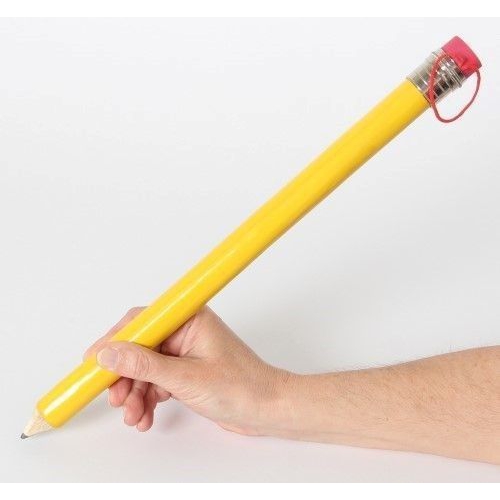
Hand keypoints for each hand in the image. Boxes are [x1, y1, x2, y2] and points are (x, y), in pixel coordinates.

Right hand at [85, 306, 289, 432]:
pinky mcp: (186, 370)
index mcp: (189, 318)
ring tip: (134, 416)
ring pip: (146, 367)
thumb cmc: (241, 386)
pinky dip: (147, 398)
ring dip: (135, 392)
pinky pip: (156, 380)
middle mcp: (185, 331)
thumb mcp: (186, 377)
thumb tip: (110, 353)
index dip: (115, 339)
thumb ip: (145, 365)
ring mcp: (185, 352)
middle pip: (140, 346)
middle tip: (116, 398)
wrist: (267, 410)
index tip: (94, 360)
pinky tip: (146, 417)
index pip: (142, 320)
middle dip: (125, 375)